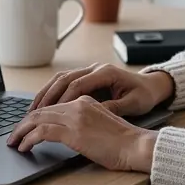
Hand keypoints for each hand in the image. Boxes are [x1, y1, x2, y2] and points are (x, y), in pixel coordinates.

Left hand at [6, 96, 156, 171]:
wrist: (136, 147)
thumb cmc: (123, 142)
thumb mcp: (101, 125)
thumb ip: (83, 123)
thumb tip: (65, 135)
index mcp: (85, 100)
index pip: (52, 105)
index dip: (35, 117)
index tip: (25, 127)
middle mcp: (78, 104)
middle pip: (41, 110)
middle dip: (23, 123)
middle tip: (13, 136)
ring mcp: (75, 116)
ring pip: (37, 119)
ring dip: (21, 131)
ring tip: (14, 142)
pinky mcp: (73, 131)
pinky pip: (42, 132)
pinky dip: (29, 139)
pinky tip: (24, 147)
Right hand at [27, 62, 174, 117]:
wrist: (152, 86)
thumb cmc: (144, 96)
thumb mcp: (133, 104)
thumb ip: (114, 108)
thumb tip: (95, 113)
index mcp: (106, 73)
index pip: (77, 85)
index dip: (62, 100)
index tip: (49, 115)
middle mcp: (95, 68)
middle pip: (64, 79)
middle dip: (47, 96)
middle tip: (32, 114)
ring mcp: (90, 71)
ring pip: (61, 78)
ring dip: (46, 93)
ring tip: (32, 111)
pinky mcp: (88, 77)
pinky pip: (65, 82)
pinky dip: (52, 92)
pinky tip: (43, 105)